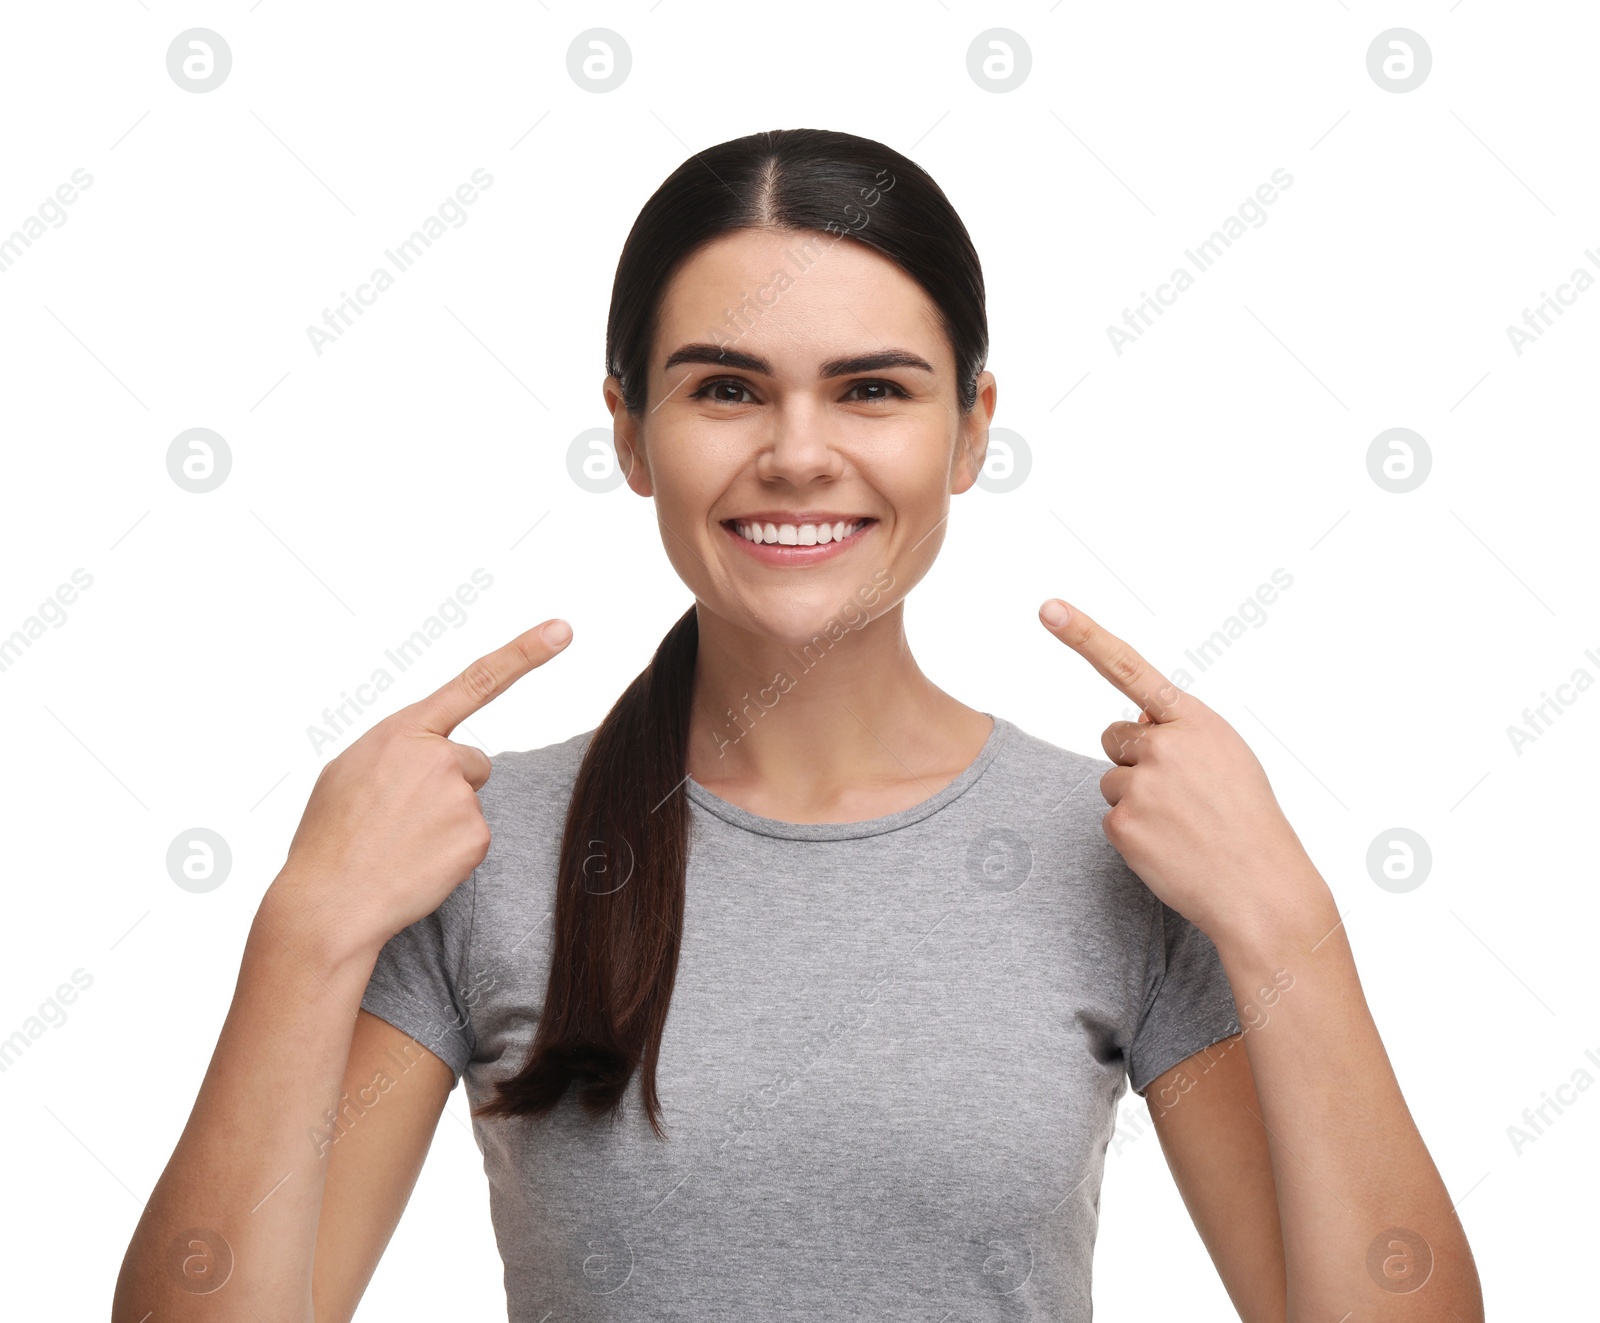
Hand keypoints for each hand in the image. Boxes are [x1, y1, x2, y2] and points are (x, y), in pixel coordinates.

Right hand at [274, 619, 573, 949]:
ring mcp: (461, 797)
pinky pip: (473, 838)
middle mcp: (439, 756)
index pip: (475, 681)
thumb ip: (396, 748)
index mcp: (404, 731)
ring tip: (398, 843)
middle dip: (445, 787)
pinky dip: (450, 853)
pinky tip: (415, 863)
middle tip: (398, 819)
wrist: (329, 902)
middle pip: (472, 762)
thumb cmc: (331, 837)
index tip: (563, 630)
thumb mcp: (348, 770)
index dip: (525, 652)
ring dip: (444, 821)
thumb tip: (426, 751)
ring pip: (470, 803)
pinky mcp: (476, 837)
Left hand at [1038, 598, 1318, 943]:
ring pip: (1112, 782)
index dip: (1084, 636)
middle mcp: (1163, 745)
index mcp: (1194, 721)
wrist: (1262, 890)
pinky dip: (1135, 835)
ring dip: (1138, 801)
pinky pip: (1111, 819)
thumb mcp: (1228, 756)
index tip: (1050, 609)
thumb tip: (1134, 719)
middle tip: (1180, 795)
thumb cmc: (1248, 821)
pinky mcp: (1122, 824)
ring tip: (1183, 825)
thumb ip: (1181, 730)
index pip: (1130, 668)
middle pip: (1114, 738)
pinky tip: (1170, 847)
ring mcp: (1140, 785)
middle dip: (1135, 761)